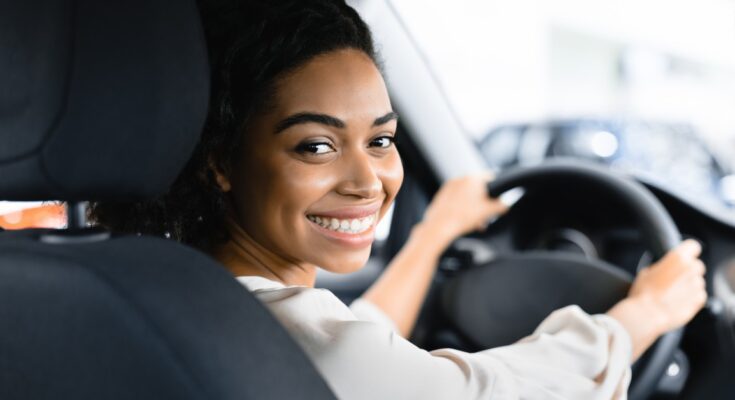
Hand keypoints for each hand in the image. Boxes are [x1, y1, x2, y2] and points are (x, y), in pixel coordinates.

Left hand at [420, 173, 507, 248]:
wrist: (440, 227)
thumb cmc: (463, 218)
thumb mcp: (488, 212)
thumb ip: (501, 206)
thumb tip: (505, 204)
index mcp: (473, 178)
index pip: (491, 178)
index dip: (498, 188)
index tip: (499, 197)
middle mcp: (460, 179)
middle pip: (478, 189)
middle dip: (484, 202)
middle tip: (487, 215)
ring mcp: (449, 187)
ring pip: (467, 195)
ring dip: (474, 207)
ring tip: (476, 222)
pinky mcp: (441, 196)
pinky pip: (456, 199)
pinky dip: (462, 207)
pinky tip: (464, 220)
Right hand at [607, 239, 706, 359]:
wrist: (647, 314)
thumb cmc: (643, 293)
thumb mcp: (646, 272)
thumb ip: (662, 266)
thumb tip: (666, 269)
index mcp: (677, 258)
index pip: (693, 246)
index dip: (688, 251)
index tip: (684, 256)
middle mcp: (690, 269)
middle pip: (697, 265)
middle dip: (688, 270)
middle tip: (674, 278)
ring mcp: (697, 285)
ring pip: (698, 281)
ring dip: (689, 285)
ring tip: (673, 293)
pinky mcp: (699, 300)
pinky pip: (700, 295)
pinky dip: (692, 297)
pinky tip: (678, 301)